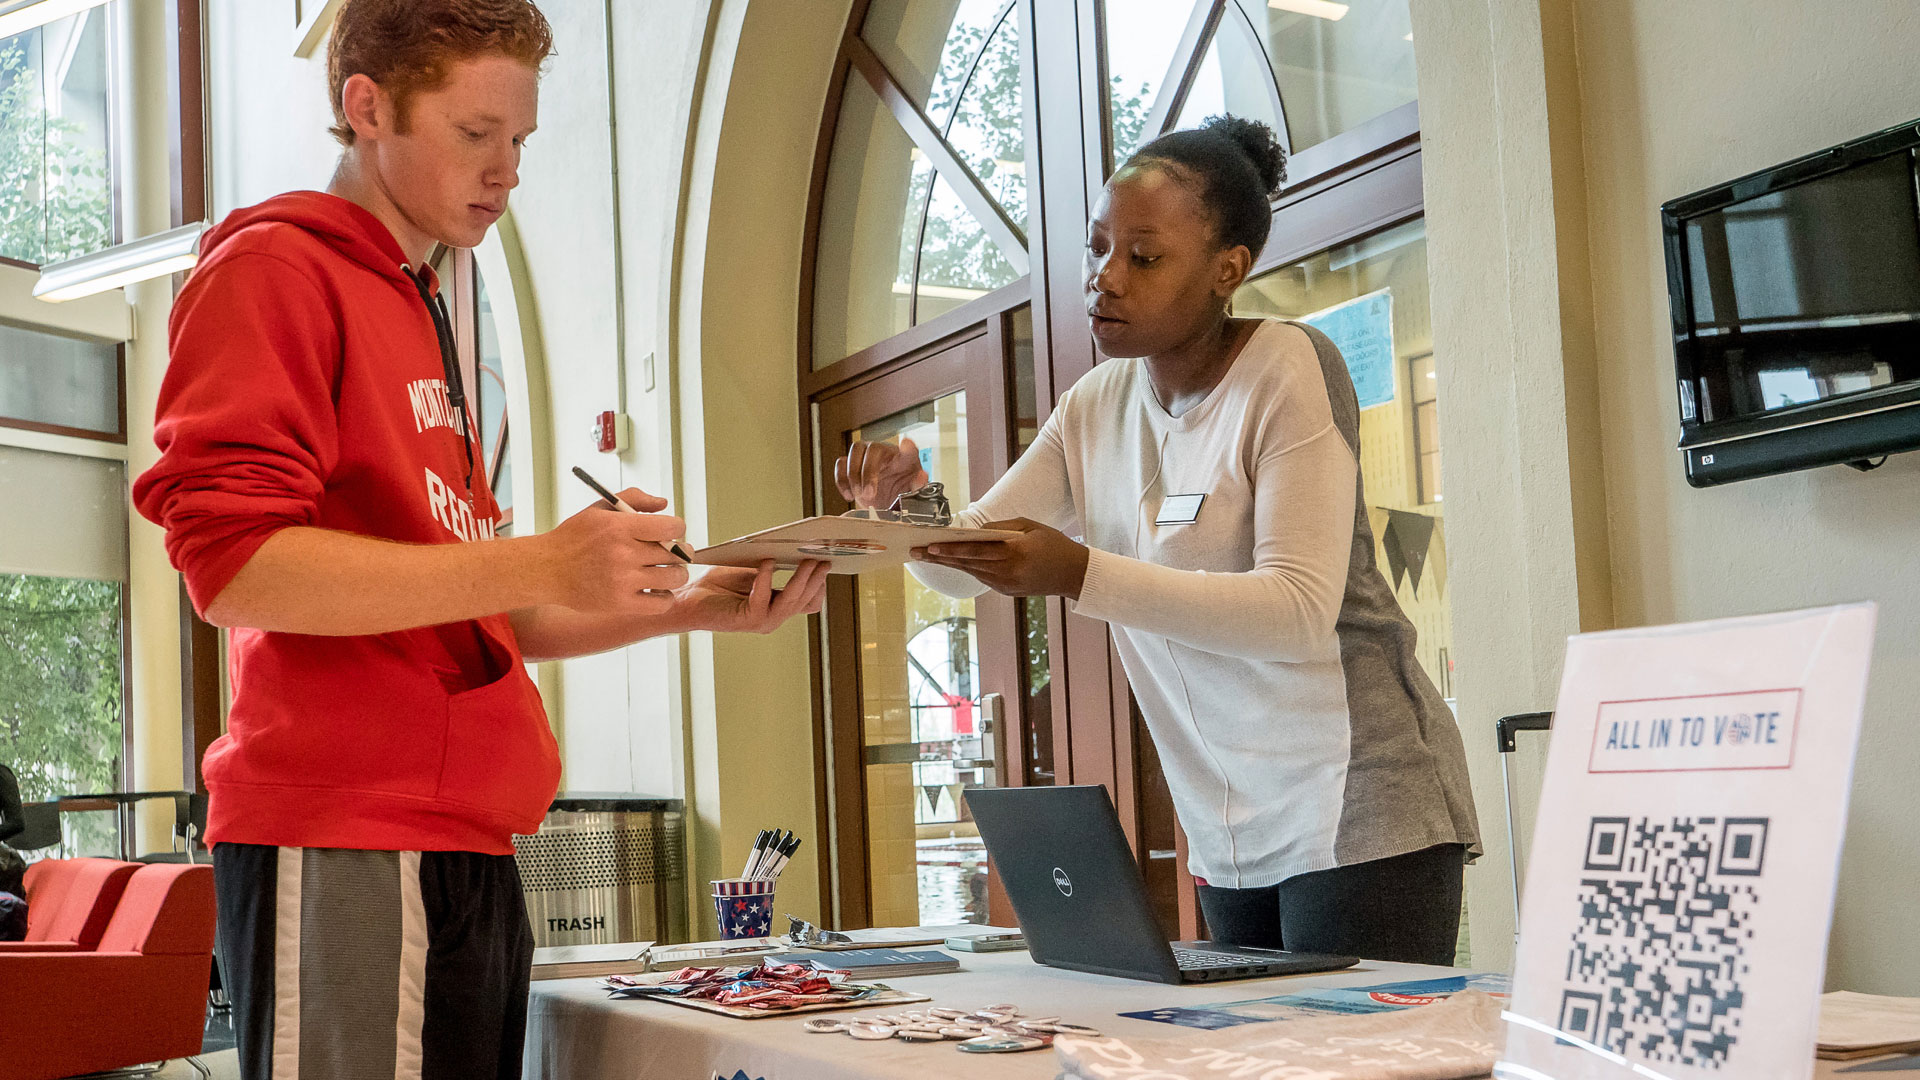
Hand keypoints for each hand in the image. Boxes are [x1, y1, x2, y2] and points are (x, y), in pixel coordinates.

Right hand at [538, 487, 689, 614]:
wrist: (546, 570)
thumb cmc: (574, 538)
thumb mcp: (599, 509)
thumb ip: (634, 499)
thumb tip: (664, 504)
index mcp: (620, 527)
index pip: (671, 527)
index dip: (678, 528)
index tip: (672, 531)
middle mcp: (623, 554)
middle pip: (675, 554)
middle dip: (680, 552)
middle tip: (673, 553)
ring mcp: (623, 581)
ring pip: (673, 578)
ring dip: (676, 574)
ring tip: (668, 572)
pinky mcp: (620, 604)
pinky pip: (660, 604)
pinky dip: (665, 597)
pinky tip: (656, 590)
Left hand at [673, 560, 827, 633]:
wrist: (687, 600)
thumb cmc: (715, 586)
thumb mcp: (750, 572)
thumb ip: (770, 568)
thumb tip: (790, 550)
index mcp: (776, 607)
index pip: (809, 601)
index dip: (820, 585)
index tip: (826, 562)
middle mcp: (773, 618)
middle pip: (806, 601)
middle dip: (816, 579)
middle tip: (824, 559)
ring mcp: (763, 621)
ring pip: (792, 601)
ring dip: (800, 579)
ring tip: (806, 560)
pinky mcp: (748, 620)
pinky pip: (764, 598)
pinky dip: (766, 578)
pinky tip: (767, 562)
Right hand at [834, 437, 928, 509]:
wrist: (884, 502)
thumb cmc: (899, 491)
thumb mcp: (911, 492)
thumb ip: (918, 485)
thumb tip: (922, 477)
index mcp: (904, 458)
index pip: (909, 449)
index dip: (908, 446)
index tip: (906, 445)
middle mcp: (884, 452)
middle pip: (873, 448)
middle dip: (868, 472)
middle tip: (870, 493)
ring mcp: (865, 455)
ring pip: (854, 451)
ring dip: (854, 475)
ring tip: (860, 494)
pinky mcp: (850, 464)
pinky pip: (840, 464)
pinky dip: (841, 480)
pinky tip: (849, 495)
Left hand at [912, 518, 1089, 598]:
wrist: (1074, 574)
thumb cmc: (1054, 544)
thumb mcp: (1030, 526)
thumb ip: (1001, 528)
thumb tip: (975, 532)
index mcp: (1015, 553)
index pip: (975, 551)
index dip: (951, 550)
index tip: (930, 547)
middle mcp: (1008, 572)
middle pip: (967, 564)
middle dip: (939, 557)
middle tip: (915, 552)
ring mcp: (1006, 585)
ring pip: (971, 572)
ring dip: (948, 564)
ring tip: (926, 556)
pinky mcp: (1006, 591)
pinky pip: (981, 577)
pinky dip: (966, 568)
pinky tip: (950, 562)